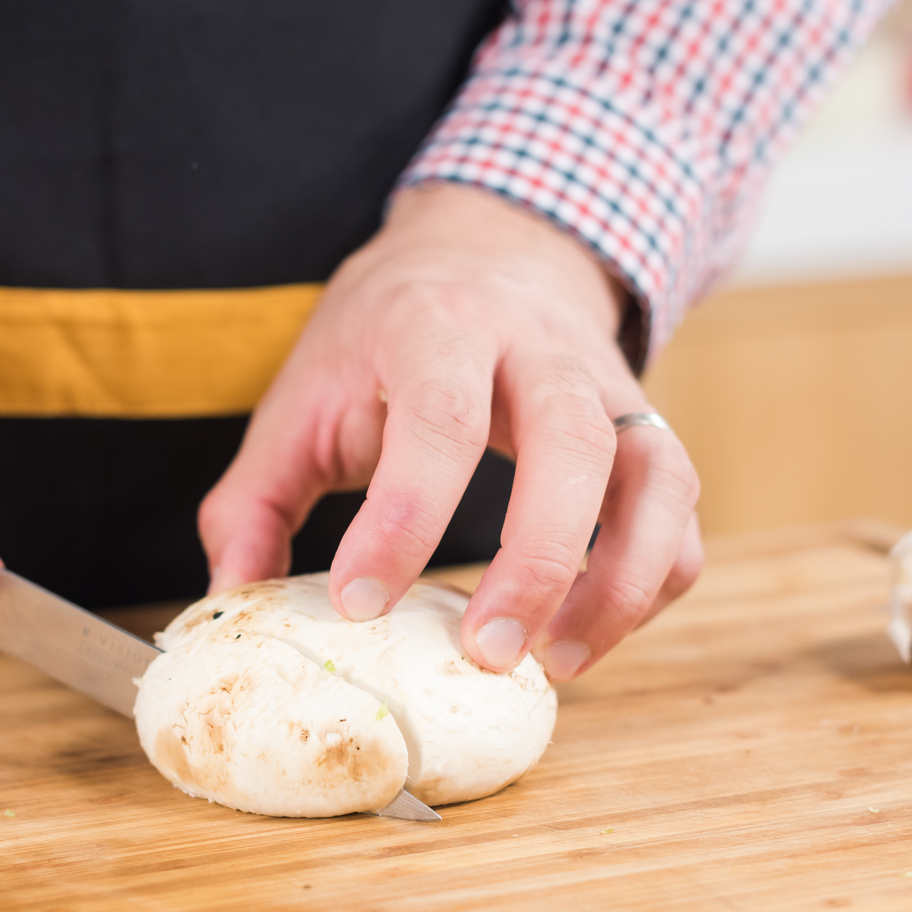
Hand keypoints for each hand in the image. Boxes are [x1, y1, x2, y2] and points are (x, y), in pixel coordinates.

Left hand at [200, 183, 702, 679]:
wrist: (487, 248)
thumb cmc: (384, 336)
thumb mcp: (303, 395)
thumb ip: (256, 499)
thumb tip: (232, 601)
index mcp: (439, 328)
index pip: (437, 420)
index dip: (403, 519)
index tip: (358, 605)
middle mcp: (541, 350)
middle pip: (574, 445)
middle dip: (539, 559)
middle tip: (488, 652)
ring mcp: (610, 388)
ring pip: (656, 477)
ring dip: (618, 581)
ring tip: (554, 663)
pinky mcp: (650, 429)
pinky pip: (679, 511)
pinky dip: (650, 581)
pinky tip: (587, 636)